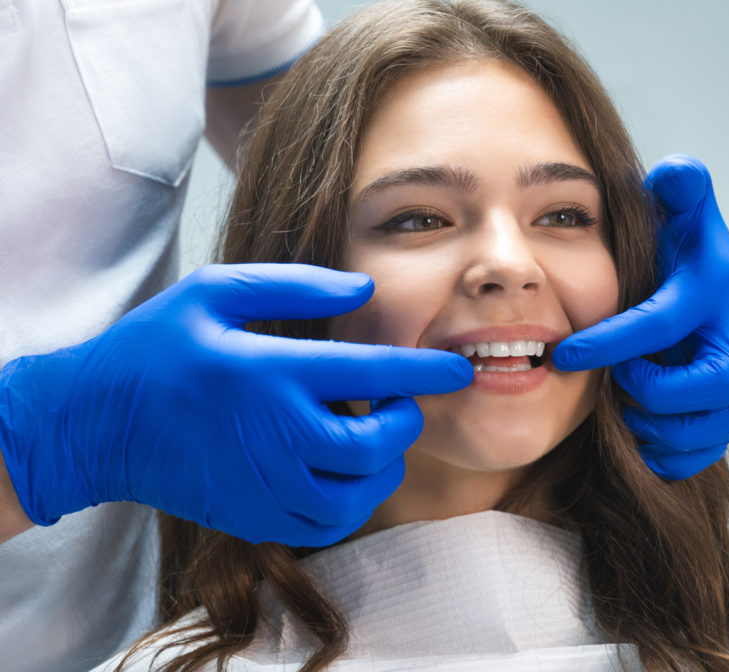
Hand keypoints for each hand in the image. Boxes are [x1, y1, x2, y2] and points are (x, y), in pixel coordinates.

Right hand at [0, 264, 472, 545]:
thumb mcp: (213, 291)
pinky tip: (348, 473)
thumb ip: (294, 286)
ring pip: (357, 494)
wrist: (95, 423)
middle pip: (373, 445)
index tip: (459, 368)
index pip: (371, 374)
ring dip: (385, 465)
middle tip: (403, 404)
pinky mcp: (254, 515)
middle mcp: (274, 435)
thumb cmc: (155, 347)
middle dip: (406, 423)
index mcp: (269, 372)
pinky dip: (355, 501)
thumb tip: (363, 289)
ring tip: (378, 438)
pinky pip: (328, 525)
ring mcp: (264, 483)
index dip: (425, 371)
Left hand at [553, 155, 728, 478]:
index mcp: (714, 290)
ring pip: (717, 426)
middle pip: (713, 387)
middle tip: (616, 385)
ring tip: (623, 413)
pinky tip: (638, 440)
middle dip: (655, 392)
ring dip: (661, 428)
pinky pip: (709, 451)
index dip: (613, 342)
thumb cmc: (677, 250)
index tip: (565, 354)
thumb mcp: (681, 211)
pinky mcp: (724, 412)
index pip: (664, 323)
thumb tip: (676, 172)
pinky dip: (672, 455)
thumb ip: (680, 187)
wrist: (699, 291)